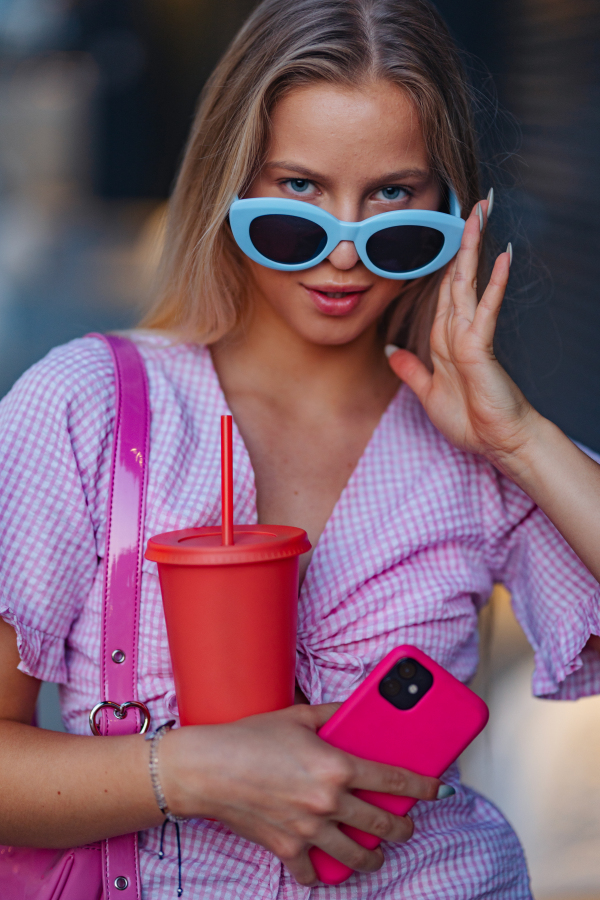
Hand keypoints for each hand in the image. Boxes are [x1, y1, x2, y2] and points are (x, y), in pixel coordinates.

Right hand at [159, 704, 444, 885]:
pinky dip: (321, 873)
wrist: (207, 769)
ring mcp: (310, 830)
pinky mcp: (288, 849)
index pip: (395, 780)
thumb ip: (334, 712)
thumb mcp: (298, 715)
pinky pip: (313, 873)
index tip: (436, 790)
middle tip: (406, 826)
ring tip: (376, 855)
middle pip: (383, 825)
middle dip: (403, 828)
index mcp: (337, 766)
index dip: (423, 786)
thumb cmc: (250, 738)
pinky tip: (326, 867)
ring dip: (372, 859)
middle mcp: (329, 802)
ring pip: (357, 857)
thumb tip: (356, 709)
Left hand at [387, 199, 540, 470]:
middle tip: (472, 207)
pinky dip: (493, 284)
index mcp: (444, 340)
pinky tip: (501, 258)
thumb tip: (392, 351)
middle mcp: (458, 332)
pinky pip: (485, 310)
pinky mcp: (481, 348)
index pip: (442, 291)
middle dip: (461, 242)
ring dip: (473, 249)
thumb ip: (411, 369)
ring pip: (468, 284)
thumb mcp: (428, 392)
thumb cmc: (470, 420)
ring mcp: (471, 337)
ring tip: (481, 215)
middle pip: (456, 278)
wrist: (497, 442)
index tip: (445, 234)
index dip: (443, 262)